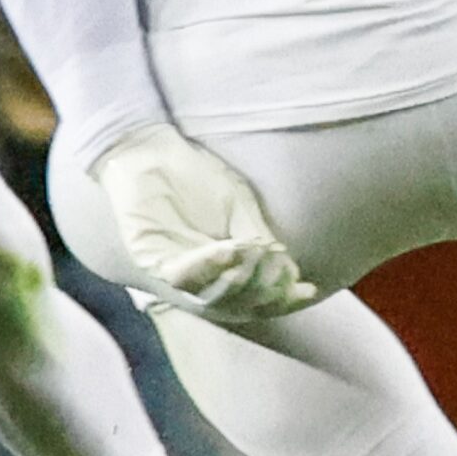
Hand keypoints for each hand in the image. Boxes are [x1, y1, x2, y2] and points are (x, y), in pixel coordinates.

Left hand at [92, 124, 318, 320]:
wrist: (153, 151)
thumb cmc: (197, 176)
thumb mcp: (240, 208)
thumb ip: (260, 239)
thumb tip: (290, 270)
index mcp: (221, 266)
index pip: (252, 295)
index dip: (281, 298)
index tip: (306, 288)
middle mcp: (198, 275)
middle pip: (234, 304)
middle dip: (262, 288)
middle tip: (275, 260)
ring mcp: (173, 268)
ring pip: (208, 297)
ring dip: (238, 280)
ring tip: (253, 251)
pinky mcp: (150, 257)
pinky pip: (180, 276)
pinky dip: (207, 266)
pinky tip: (226, 249)